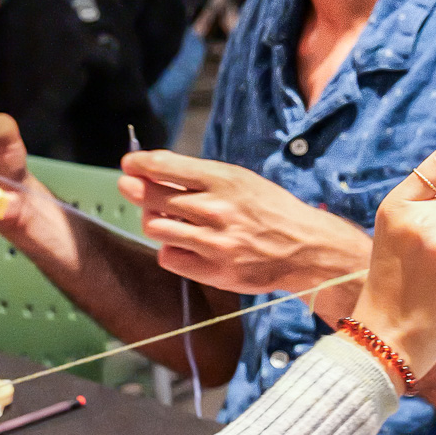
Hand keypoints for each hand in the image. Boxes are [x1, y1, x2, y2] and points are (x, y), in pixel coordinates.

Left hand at [119, 149, 371, 298]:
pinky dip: (170, 249)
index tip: (129, 163)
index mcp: (225, 180)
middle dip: (134, 189)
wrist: (307, 249)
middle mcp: (217, 209)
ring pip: (155, 227)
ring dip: (154, 220)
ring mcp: (214, 242)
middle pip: (151, 196)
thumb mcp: (240, 181)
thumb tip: (148, 170)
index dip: (139, 163)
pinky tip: (185, 244)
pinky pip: (167, 256)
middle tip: (130, 186)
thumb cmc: (268, 210)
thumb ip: (197, 177)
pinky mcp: (213, 270)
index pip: (164, 166)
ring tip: (169, 218)